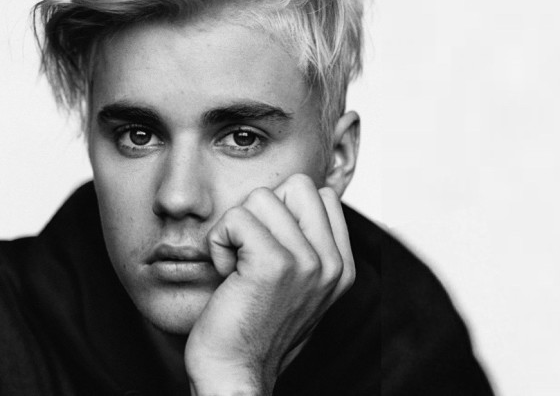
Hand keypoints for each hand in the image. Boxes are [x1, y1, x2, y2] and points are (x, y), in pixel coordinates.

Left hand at [184, 174, 355, 395]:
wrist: (234, 375)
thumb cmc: (252, 330)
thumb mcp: (295, 287)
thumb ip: (305, 246)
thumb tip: (288, 199)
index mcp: (340, 266)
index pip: (321, 194)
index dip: (283, 211)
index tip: (268, 251)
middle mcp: (331, 263)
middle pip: (297, 184)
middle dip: (263, 211)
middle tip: (251, 254)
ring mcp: (307, 262)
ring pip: (260, 197)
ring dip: (236, 229)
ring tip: (238, 268)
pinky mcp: (274, 264)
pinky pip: (236, 218)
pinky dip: (219, 241)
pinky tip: (226, 272)